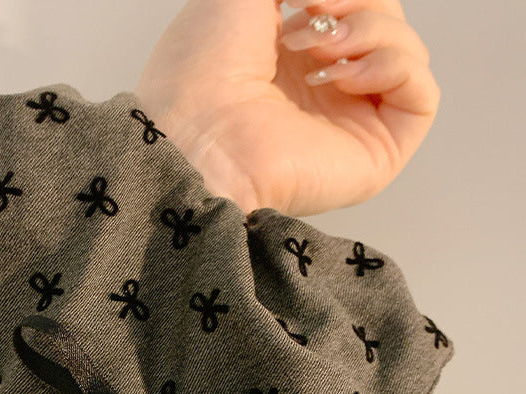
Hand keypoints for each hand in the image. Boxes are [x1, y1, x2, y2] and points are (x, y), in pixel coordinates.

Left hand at [133, 0, 439, 216]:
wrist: (195, 135)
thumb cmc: (200, 70)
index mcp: (294, 55)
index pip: (356, 6)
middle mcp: (326, 89)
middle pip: (386, 22)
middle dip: (357, 2)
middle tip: (309, 16)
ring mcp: (353, 122)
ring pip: (407, 52)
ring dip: (372, 30)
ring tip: (319, 50)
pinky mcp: (375, 154)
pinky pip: (423, 95)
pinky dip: (395, 66)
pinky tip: (346, 75)